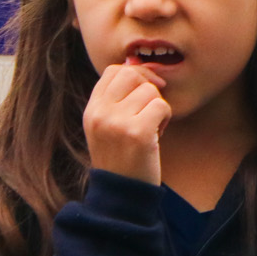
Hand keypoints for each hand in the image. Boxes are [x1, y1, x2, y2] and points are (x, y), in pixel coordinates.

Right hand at [83, 64, 171, 184]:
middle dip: (150, 88)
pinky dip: (165, 119)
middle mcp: (99, 113)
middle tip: (151, 111)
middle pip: (133, 74)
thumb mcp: (110, 125)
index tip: (147, 91)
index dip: (136, 74)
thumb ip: (119, 96)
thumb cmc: (123, 157)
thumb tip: (135, 60)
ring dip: (158, 108)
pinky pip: (162, 106)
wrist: (122, 195)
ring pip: (151, 90)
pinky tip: (156, 137)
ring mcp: (116, 122)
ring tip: (150, 130)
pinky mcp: (136, 132)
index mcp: (91, 110)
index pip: (114, 70)